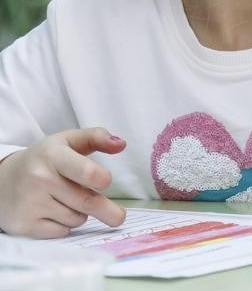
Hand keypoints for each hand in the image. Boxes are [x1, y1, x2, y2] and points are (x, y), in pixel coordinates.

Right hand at [0, 127, 126, 237]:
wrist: (1, 180)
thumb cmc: (44, 160)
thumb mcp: (67, 141)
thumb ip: (96, 137)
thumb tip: (121, 144)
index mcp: (53, 155)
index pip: (84, 171)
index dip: (100, 178)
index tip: (106, 182)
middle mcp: (40, 179)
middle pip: (86, 201)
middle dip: (108, 211)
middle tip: (118, 216)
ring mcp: (30, 203)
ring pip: (76, 218)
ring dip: (82, 213)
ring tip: (67, 200)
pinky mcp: (24, 225)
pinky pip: (61, 231)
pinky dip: (65, 225)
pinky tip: (54, 213)